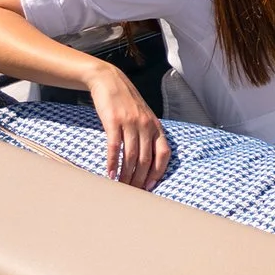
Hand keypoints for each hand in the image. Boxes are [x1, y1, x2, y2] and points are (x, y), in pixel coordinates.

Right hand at [87, 64, 169, 189]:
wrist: (109, 81)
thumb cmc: (126, 102)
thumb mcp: (143, 117)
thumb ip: (148, 134)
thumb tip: (148, 160)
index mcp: (156, 126)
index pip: (164, 153)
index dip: (158, 172)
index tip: (151, 186)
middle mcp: (146, 125)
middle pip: (146, 159)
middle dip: (140, 179)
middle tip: (133, 193)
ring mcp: (130, 123)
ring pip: (131, 156)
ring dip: (126, 175)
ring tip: (121, 188)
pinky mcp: (113, 122)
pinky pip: (115, 147)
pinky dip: (113, 163)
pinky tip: (110, 174)